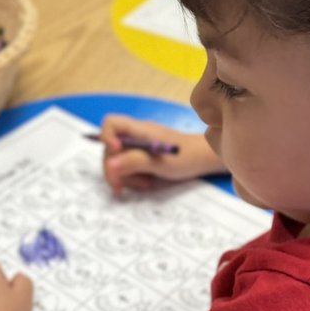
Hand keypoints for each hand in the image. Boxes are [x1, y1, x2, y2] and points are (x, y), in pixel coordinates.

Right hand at [98, 115, 224, 195]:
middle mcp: (135, 136)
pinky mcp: (143, 157)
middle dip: (113, 169)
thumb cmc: (185, 157)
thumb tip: (109, 165)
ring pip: (117, 161)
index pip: (111, 123)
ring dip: (125, 176)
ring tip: (143, 184)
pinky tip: (145, 182)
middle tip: (120, 187)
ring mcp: (138, 146)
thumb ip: (134, 162)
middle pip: (110, 148)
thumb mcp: (160, 162)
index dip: (106, 138)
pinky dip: (133, 177)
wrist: (203, 160)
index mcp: (139, 130)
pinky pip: (128, 167)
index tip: (115, 155)